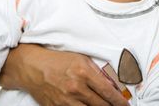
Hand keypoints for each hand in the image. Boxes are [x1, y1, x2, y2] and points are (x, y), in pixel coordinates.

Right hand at [0, 44, 128, 105]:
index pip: (108, 91)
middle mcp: (76, 88)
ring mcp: (66, 100)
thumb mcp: (81, 59)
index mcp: (84, 73)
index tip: (125, 104)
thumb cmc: (58, 60)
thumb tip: (112, 83)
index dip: (119, 100)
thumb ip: (97, 71)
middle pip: (101, 104)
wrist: (33, 67)